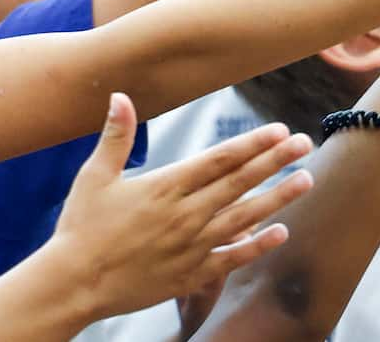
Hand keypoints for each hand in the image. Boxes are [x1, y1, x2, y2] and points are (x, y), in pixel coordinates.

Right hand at [41, 93, 315, 318]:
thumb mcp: (94, 176)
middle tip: (306, 143)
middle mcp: (185, 215)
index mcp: (165, 187)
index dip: (253, 143)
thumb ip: (116, 135)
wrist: (74, 284)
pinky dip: (257, 246)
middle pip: (240, 183)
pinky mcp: (189, 275)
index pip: (219, 159)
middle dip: (276, 161)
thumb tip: (119, 94)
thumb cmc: (81, 227)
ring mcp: (191, 247)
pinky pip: (232, 258)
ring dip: (278, 198)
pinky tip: (280, 233)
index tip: (280, 130)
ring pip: (245, 218)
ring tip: (306, 180)